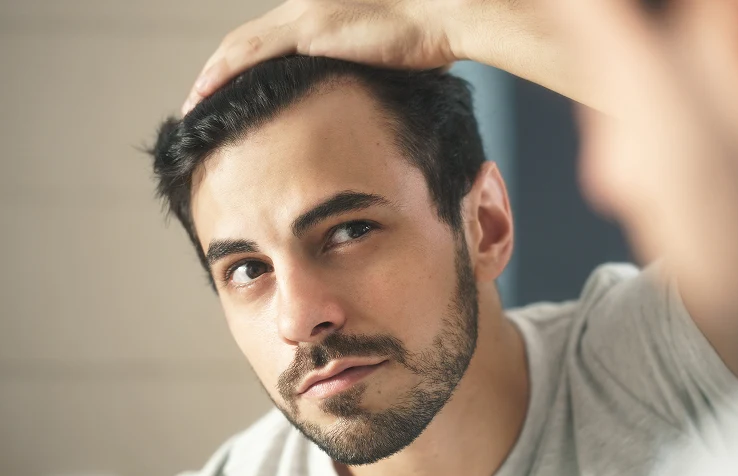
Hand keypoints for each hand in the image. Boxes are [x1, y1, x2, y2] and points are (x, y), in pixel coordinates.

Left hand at [183, 0, 457, 113]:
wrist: (442, 15)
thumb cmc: (427, 39)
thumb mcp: (386, 61)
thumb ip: (363, 73)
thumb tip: (361, 102)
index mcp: (319, 15)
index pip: (268, 41)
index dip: (243, 67)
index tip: (230, 94)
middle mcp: (304, 8)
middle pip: (246, 41)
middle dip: (219, 71)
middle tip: (200, 101)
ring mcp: (304, 15)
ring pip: (240, 46)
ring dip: (211, 75)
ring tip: (194, 103)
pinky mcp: (308, 28)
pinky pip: (251, 53)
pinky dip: (223, 73)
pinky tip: (205, 93)